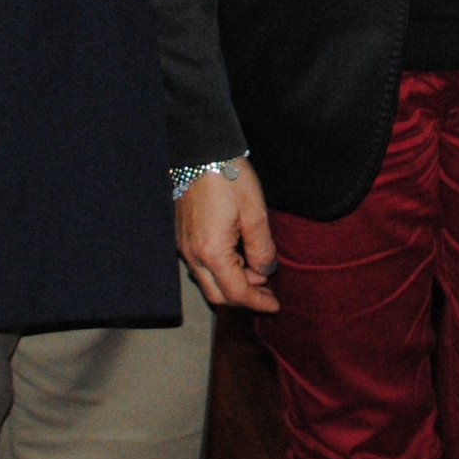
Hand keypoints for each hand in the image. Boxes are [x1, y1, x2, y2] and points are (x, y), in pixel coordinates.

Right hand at [177, 159, 278, 311]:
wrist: (200, 151)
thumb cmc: (229, 179)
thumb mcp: (255, 214)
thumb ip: (261, 248)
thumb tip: (264, 271)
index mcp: (211, 253)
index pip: (236, 292)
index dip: (258, 303)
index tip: (275, 306)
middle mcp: (192, 255)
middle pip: (218, 294)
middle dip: (244, 298)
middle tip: (268, 292)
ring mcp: (184, 246)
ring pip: (208, 280)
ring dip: (233, 282)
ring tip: (257, 270)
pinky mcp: (182, 236)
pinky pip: (201, 265)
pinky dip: (221, 269)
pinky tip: (239, 256)